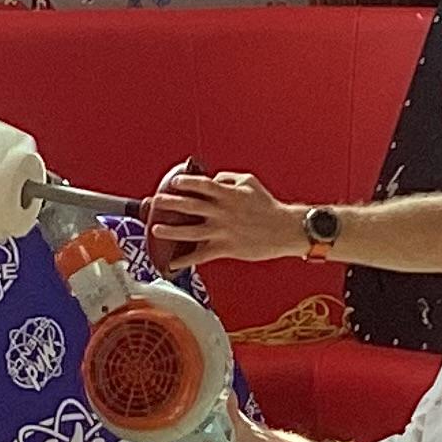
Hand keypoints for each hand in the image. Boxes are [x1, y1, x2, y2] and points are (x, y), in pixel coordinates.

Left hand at [148, 171, 301, 269]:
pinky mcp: (225, 248)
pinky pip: (201, 255)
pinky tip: (172, 263)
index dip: (185, 182)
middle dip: (170, 203)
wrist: (285, 229)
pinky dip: (185, 260)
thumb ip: (227, 177)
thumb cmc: (268, 206)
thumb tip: (210, 179)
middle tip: (156, 202)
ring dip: (171, 231)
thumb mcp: (250, 182)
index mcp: (228, 194)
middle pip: (190, 206)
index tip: (173, 183)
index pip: (202, 185)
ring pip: (190, 232)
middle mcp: (222, 212)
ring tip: (156, 229)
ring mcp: (222, 231)